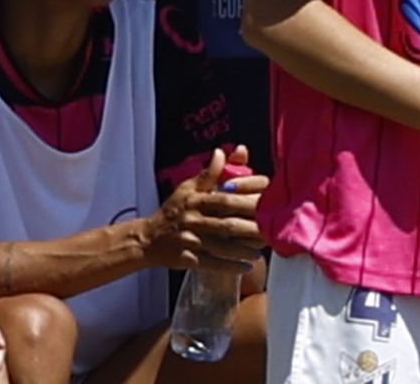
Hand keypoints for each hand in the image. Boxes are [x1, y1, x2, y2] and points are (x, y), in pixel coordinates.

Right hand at [143, 146, 268, 272]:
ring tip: (261, 251)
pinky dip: (230, 267)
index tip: (266, 203)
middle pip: (227, 224)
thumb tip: (223, 151)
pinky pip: (212, 264)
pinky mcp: (187, 259)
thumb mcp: (188, 188)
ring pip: (222, 246)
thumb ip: (210, 173)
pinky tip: (247, 267)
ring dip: (244, 250)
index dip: (247, 200)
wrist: (147, 239)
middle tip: (271, 231)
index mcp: (196, 200)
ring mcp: (190, 241)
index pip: (226, 198)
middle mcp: (194, 220)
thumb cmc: (173, 211)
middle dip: (251, 228)